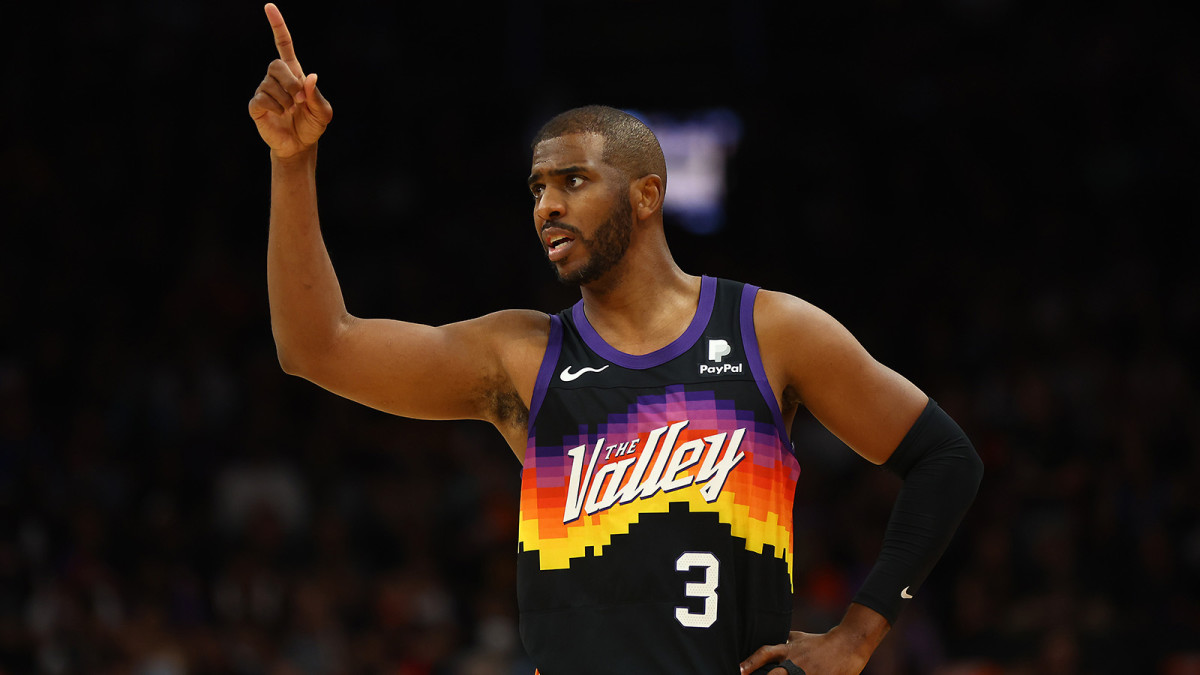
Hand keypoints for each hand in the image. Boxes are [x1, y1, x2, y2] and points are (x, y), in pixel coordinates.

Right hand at [248, 3, 332, 157]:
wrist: (300, 146)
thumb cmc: (312, 125)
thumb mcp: (323, 112)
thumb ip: (317, 95)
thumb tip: (311, 77)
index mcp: (294, 74)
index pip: (283, 45)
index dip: (278, 26)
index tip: (269, 7)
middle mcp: (276, 79)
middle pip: (275, 64)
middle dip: (290, 82)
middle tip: (299, 99)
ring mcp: (264, 91)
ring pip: (270, 84)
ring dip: (285, 100)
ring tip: (290, 111)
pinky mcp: (256, 106)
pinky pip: (261, 99)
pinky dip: (274, 107)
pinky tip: (279, 114)